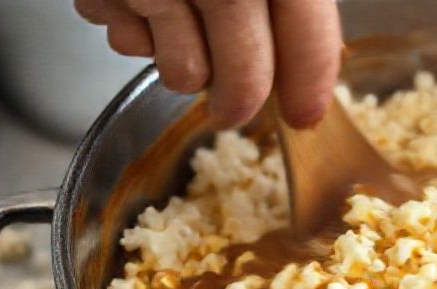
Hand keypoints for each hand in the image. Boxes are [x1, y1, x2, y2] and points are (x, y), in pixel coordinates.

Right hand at [74, 0, 342, 127]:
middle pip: (244, 76)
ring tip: (183, 25)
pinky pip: (127, 44)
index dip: (309, 84)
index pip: (305, 35)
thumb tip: (309, 58)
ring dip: (187, 67)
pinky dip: (137, 32)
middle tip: (236, 108)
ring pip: (183, 74)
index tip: (305, 115)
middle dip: (242, 103)